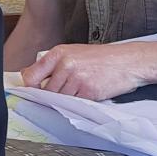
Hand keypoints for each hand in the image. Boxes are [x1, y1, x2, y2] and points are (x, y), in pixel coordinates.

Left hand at [20, 43, 144, 99]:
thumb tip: (28, 75)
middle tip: (67, 88)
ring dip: (68, 97)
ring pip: (60, 98)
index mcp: (58, 53)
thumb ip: (52, 64)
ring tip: (81, 86)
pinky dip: (79, 101)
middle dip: (53, 93)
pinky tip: (89, 90)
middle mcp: (65, 65)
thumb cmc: (101, 58)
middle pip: (46, 90)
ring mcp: (77, 79)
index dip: (30, 86)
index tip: (32, 90)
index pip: (31, 75)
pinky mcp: (88, 92)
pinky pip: (75, 103)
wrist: (128, 61)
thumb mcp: (73, 53)